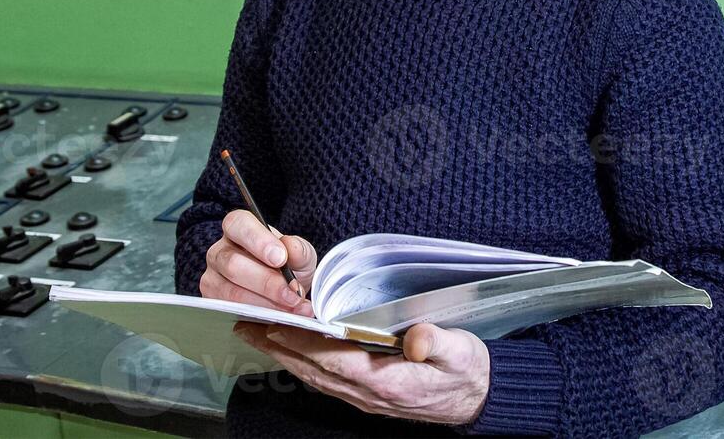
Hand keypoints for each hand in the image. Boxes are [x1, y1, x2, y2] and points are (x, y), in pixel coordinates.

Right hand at [200, 209, 316, 316]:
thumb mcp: (300, 254)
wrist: (283, 291)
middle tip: (294, 294)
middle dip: (267, 282)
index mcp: (238, 227)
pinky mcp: (213, 303)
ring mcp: (212, 278)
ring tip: (294, 308)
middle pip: (233, 264)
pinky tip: (282, 317)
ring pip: (232, 292)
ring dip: (267, 304)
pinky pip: (232, 312)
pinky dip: (261, 317)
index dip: (258, 241)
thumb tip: (290, 247)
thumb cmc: (288, 265)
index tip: (281, 258)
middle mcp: (219, 251)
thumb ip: (298, 250)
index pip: (238, 224)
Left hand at [232, 321, 490, 425]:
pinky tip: (288, 350)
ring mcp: (365, 396)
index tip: (278, 325)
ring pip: (314, 376)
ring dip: (283, 354)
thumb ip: (435, 342)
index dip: (305, 343)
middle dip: (279, 346)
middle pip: (314, 369)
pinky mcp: (366, 393)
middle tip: (246, 323)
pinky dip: (301, 362)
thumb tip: (414, 338)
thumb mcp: (461, 352)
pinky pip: (324, 379)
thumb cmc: (467, 371)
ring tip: (256, 333)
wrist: (477, 399)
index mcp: (389, 381)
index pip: (336, 360)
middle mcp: (370, 393)